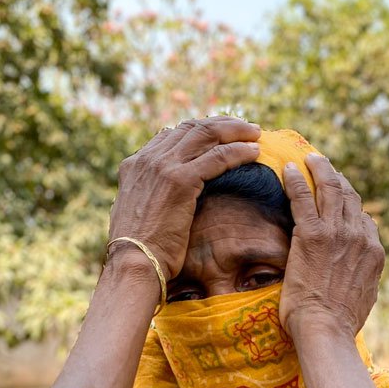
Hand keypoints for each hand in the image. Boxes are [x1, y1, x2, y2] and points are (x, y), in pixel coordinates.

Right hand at [108, 117, 259, 282]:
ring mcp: (163, 167)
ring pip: (206, 135)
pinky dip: (238, 152)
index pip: (172, 135)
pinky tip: (254, 152)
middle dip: (222, 124)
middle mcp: (147, 159)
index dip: (200, 130)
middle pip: (191, 128)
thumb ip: (151, 196)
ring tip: (255, 134)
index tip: (221, 134)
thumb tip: (164, 198)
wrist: (134, 263)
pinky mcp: (180, 180)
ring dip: (235, 131)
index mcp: (135, 165)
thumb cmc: (141, 251)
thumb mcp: (140, 215)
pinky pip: (217, 157)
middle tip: (244, 128)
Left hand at [279, 154, 384, 339]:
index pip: (364, 219)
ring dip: (319, 169)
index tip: (340, 197)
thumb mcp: (365, 298)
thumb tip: (364, 275)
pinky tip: (287, 170)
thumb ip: (365, 279)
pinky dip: (296, 180)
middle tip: (323, 167)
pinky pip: (303, 197)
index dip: (351, 205)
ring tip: (309, 159)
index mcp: (373, 252)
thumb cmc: (340, 325)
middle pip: (350, 197)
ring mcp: (336, 233)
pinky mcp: (312, 234)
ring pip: (330, 189)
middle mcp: (359, 236)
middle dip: (337, 179)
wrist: (326, 331)